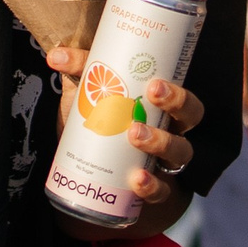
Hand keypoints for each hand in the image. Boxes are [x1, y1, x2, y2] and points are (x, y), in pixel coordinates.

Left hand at [45, 42, 204, 211]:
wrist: (100, 179)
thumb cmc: (105, 127)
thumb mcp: (94, 98)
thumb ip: (81, 74)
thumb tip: (56, 55)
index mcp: (163, 107)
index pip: (182, 94)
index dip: (176, 88)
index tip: (154, 81)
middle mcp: (174, 131)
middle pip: (192, 114)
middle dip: (176, 102)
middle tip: (152, 94)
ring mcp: (168, 162)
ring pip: (181, 151)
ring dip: (161, 141)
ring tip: (134, 133)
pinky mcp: (158, 190)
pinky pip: (163, 191)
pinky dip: (152, 186)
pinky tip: (137, 180)